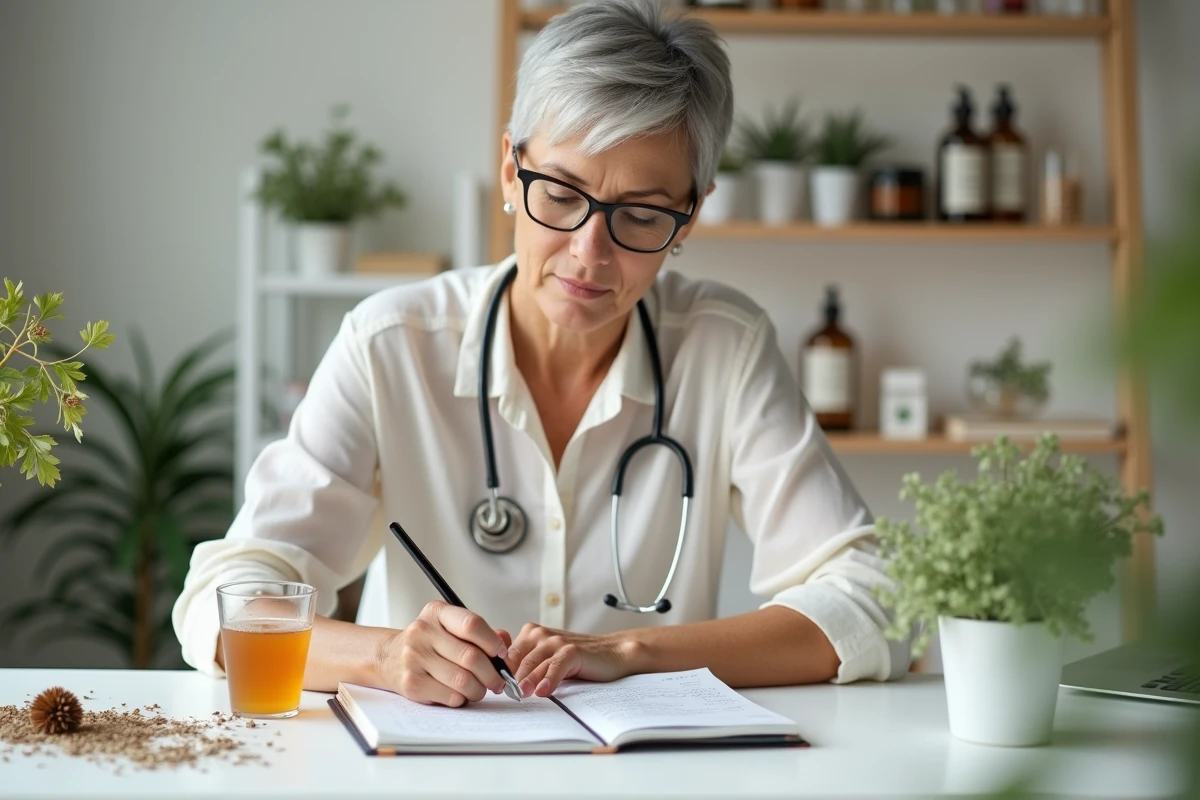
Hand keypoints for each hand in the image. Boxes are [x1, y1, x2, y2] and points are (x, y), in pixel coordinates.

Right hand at [376, 601, 511, 706]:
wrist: (388, 657)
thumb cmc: (430, 643)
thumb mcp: (450, 628)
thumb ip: (480, 632)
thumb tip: (504, 641)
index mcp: (436, 612)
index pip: (471, 624)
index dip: (492, 642)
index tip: (501, 653)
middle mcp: (422, 631)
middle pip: (471, 657)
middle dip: (492, 674)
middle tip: (499, 682)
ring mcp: (414, 658)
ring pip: (463, 680)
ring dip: (479, 690)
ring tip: (480, 689)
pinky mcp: (411, 683)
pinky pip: (450, 696)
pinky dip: (462, 698)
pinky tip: (460, 694)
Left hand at [505, 623, 637, 698]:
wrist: (611, 653)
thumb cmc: (576, 660)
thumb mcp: (546, 660)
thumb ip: (525, 665)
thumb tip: (498, 685)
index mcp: (529, 635)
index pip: (505, 656)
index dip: (497, 673)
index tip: (488, 690)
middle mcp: (539, 634)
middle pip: (516, 660)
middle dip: (507, 679)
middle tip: (500, 696)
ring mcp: (556, 641)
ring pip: (533, 663)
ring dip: (525, 680)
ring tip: (519, 695)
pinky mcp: (572, 650)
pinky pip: (556, 666)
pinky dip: (549, 679)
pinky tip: (544, 691)